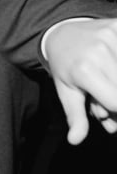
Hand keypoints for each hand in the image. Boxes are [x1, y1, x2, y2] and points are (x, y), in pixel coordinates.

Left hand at [44, 19, 116, 143]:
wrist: (63, 33)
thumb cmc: (66, 68)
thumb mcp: (66, 93)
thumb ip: (75, 117)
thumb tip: (75, 140)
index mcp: (84, 71)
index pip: (116, 101)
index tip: (108, 114)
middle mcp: (99, 51)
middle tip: (108, 101)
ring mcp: (112, 36)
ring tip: (108, 82)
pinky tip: (112, 72)